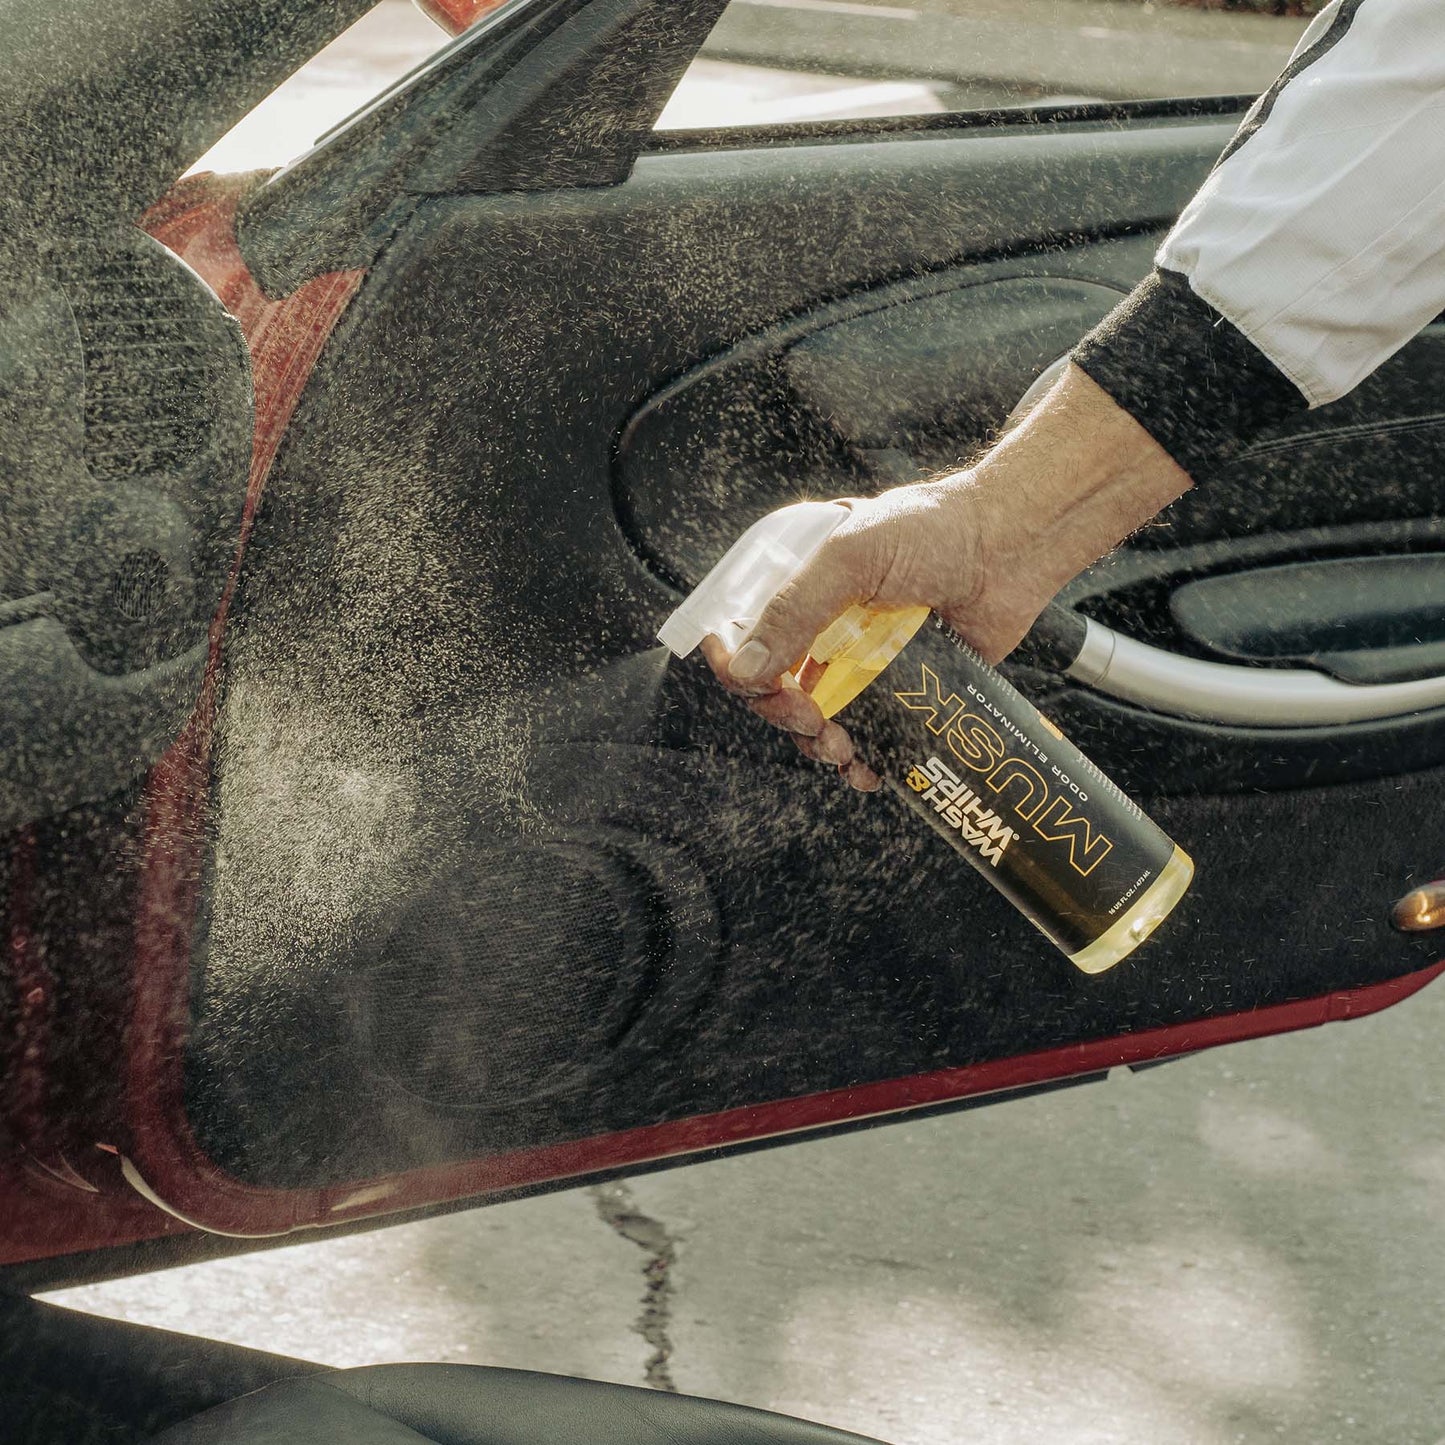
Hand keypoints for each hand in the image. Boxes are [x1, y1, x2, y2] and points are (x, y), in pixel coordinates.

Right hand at [703, 363, 1192, 788]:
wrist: (1010, 547)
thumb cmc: (933, 532)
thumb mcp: (850, 558)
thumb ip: (794, 612)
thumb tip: (744, 673)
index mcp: (801, 586)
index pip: (745, 637)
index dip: (738, 669)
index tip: (755, 689)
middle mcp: (825, 627)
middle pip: (777, 689)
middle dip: (786, 715)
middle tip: (814, 721)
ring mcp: (862, 661)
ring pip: (819, 721)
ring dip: (820, 746)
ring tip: (844, 750)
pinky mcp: (903, 691)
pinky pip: (871, 736)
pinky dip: (863, 762)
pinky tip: (868, 770)